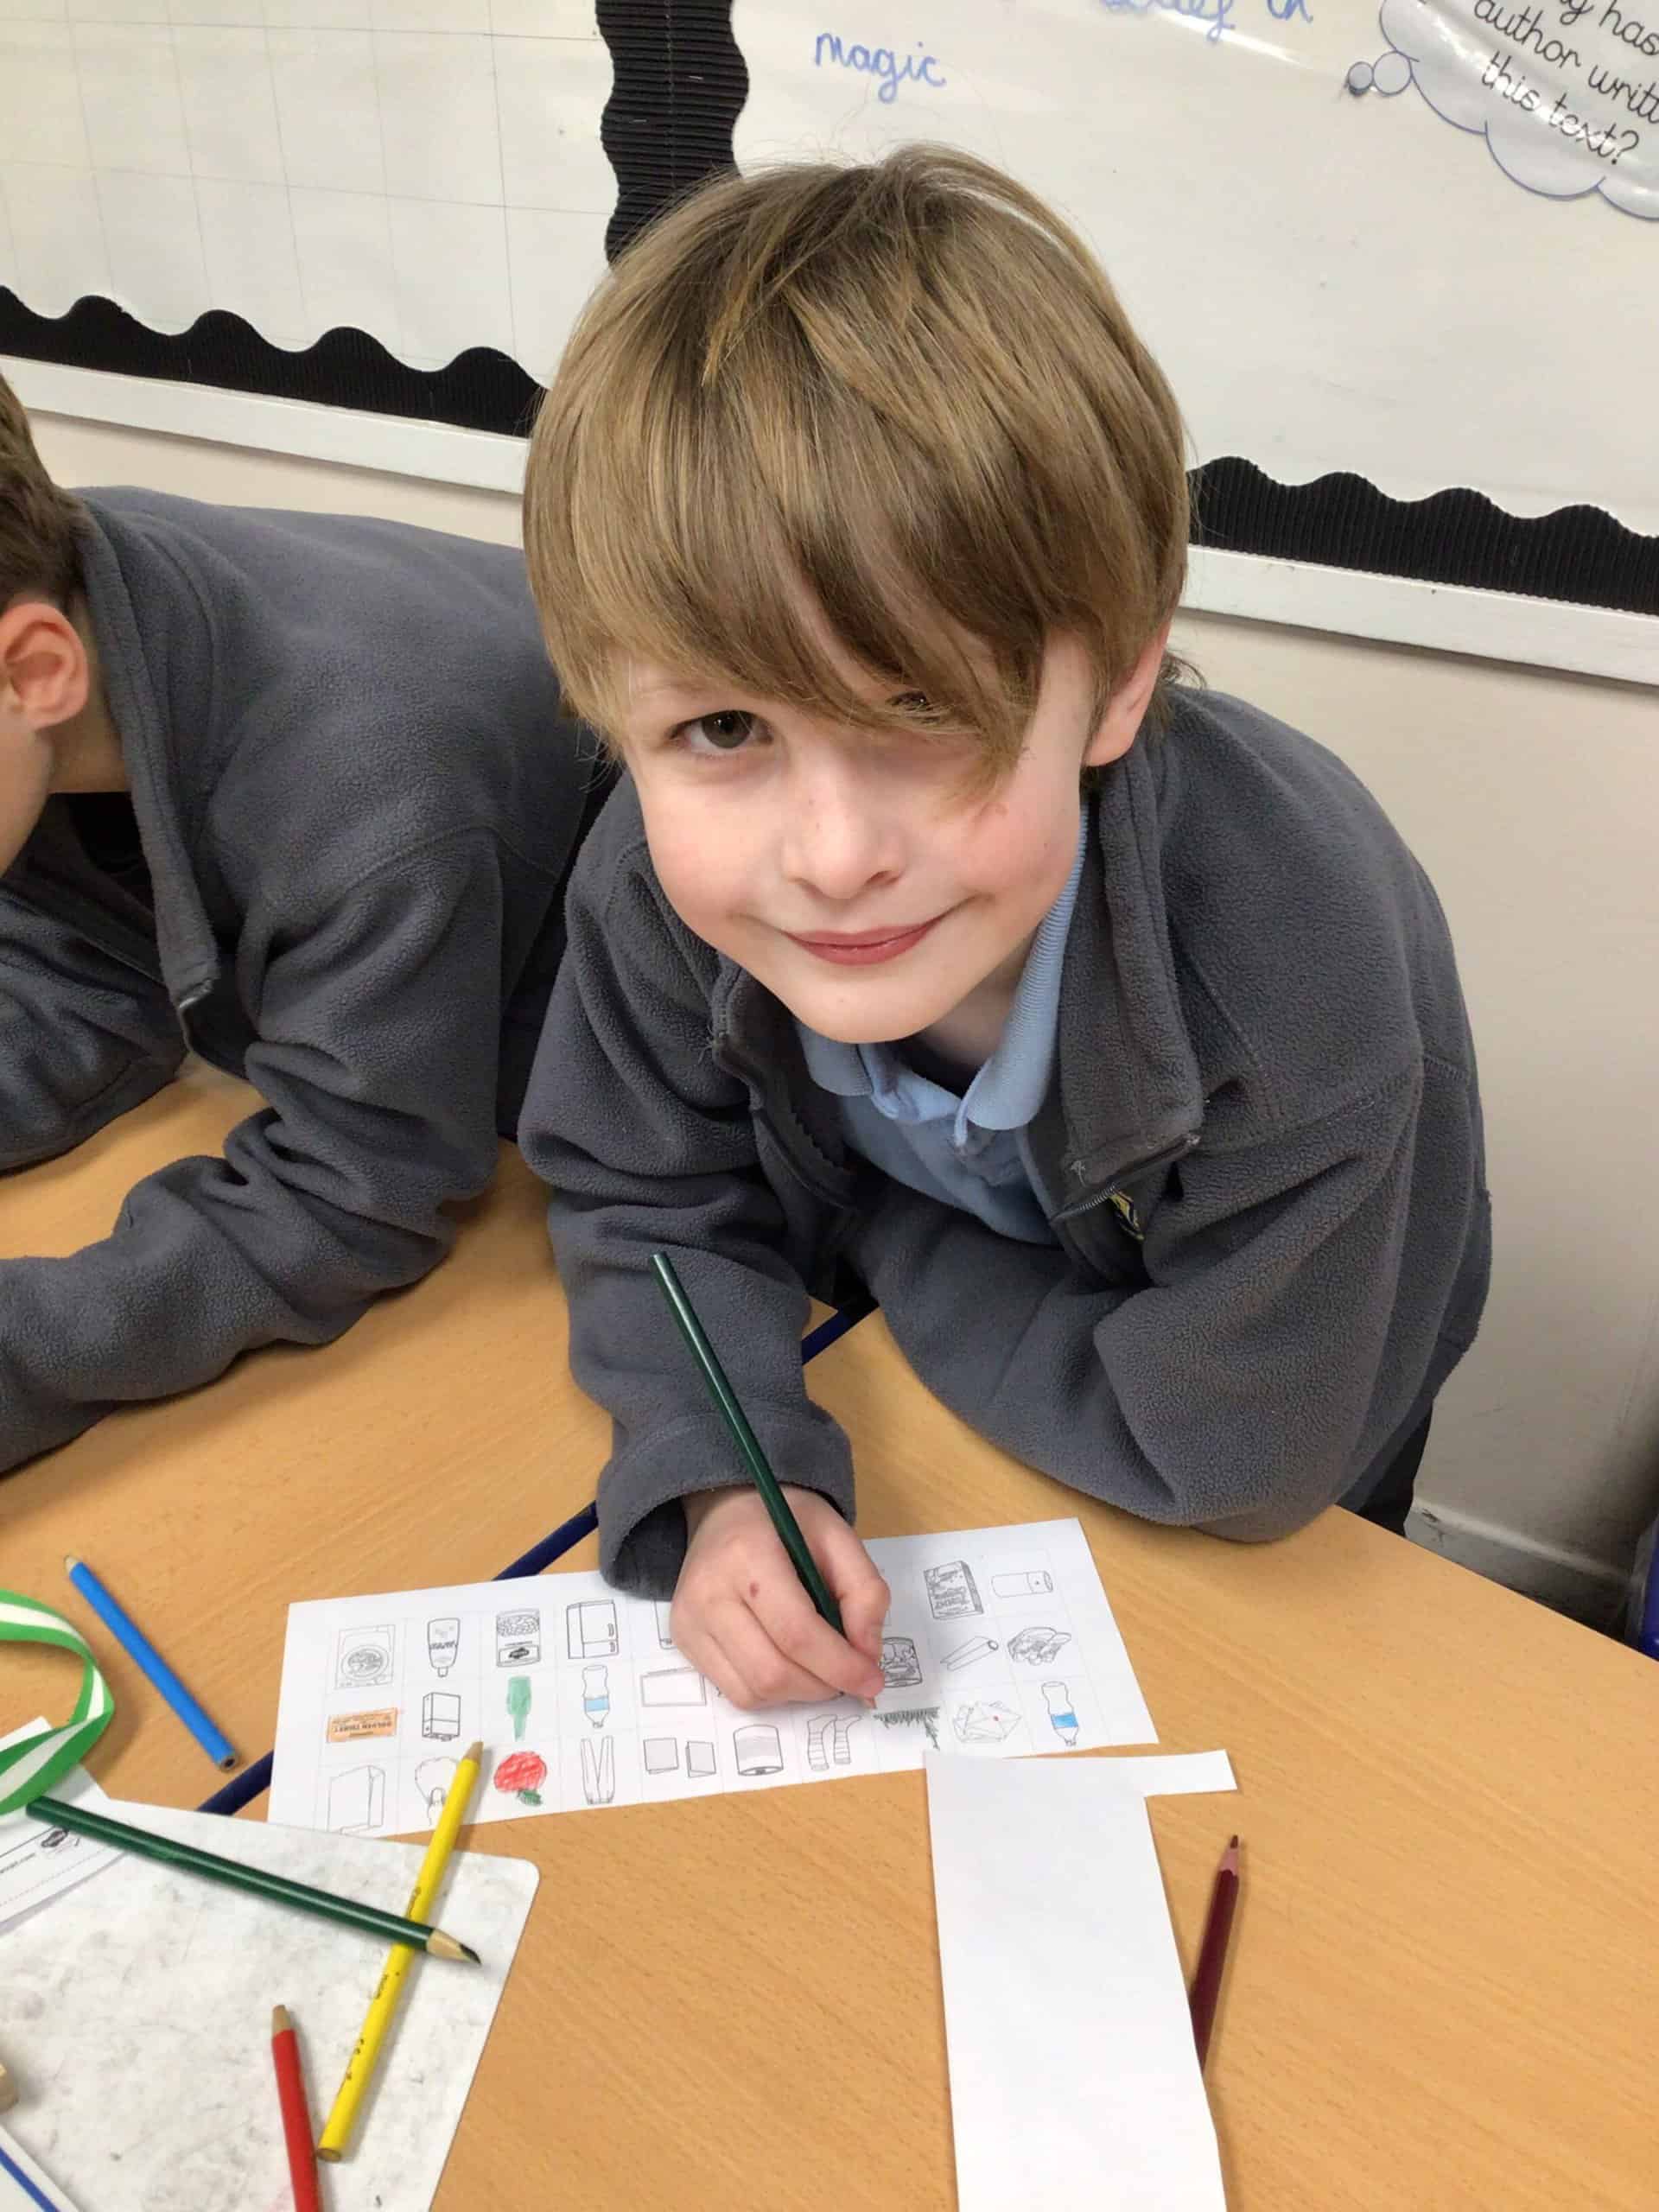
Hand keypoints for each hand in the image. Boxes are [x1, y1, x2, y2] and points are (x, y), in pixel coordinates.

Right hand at [673, 1485, 888, 1709]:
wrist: (727, 1509)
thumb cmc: (787, 1522)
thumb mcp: (839, 1537)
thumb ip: (865, 1592)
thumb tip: (867, 1656)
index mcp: (748, 1554)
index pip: (796, 1632)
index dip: (840, 1666)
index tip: (873, 1680)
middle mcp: (708, 1592)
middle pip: (772, 1672)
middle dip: (823, 1685)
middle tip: (850, 1674)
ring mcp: (690, 1620)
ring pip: (753, 1692)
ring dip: (799, 1693)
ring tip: (819, 1666)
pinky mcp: (683, 1640)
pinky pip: (735, 1692)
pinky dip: (772, 1691)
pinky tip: (788, 1663)